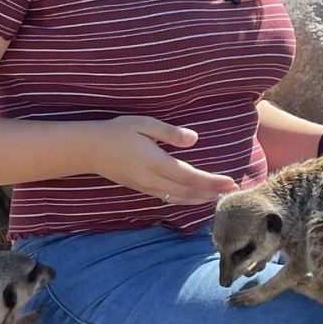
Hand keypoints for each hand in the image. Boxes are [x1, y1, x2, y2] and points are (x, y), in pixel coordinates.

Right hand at [90, 115, 239, 204]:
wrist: (89, 150)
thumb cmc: (117, 132)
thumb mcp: (143, 124)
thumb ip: (169, 132)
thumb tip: (193, 139)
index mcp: (155, 161)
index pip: (189, 176)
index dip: (212, 181)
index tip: (230, 181)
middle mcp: (152, 179)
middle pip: (188, 191)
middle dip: (211, 192)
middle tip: (232, 190)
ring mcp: (146, 187)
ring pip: (178, 198)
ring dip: (200, 199)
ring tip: (218, 197)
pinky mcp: (141, 189)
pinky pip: (168, 198)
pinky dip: (185, 199)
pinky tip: (193, 198)